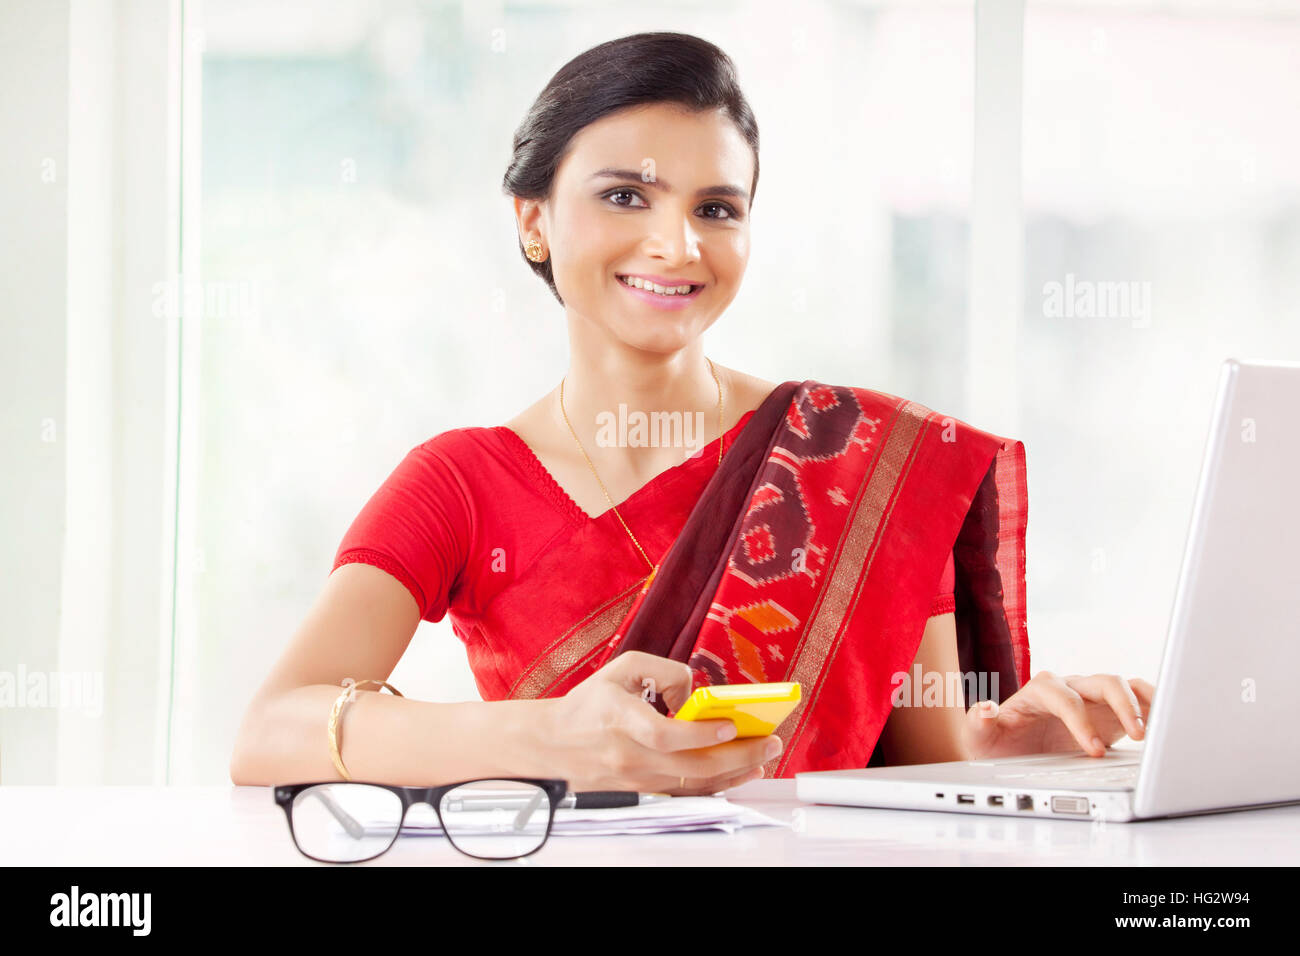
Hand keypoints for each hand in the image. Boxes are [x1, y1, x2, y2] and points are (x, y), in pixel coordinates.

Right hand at [539, 651, 780, 795]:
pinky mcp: (640, 794)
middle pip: (690, 768)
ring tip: (762, 758)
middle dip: (737, 757)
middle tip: (769, 743)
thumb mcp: (621, 669)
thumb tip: (696, 693)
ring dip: (733, 773)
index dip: (701, 734)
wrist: (551, 745)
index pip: (664, 735)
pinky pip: (684, 795)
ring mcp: (635, 781)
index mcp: (620, 720)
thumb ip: (664, 670)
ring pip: (693, 786)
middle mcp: (629, 756)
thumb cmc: (588, 705)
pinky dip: (715, 787)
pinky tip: (736, 774)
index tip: (731, 725)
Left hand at [961, 671, 1154, 759]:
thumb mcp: (980, 737)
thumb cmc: (997, 743)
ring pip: (1122, 685)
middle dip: (1121, 705)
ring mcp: (1091, 698)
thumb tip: (987, 708)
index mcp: (1039, 691)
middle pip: (1102, 681)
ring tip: (1154, 729)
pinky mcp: (1109, 711)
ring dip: (1141, 703)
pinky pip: (1136, 698)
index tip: (1093, 751)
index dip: (1081, 720)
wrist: (1009, 751)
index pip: (1065, 697)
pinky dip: (1152, 705)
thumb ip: (979, 722)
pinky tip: (1165, 721)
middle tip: (1137, 735)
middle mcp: (1068, 688)